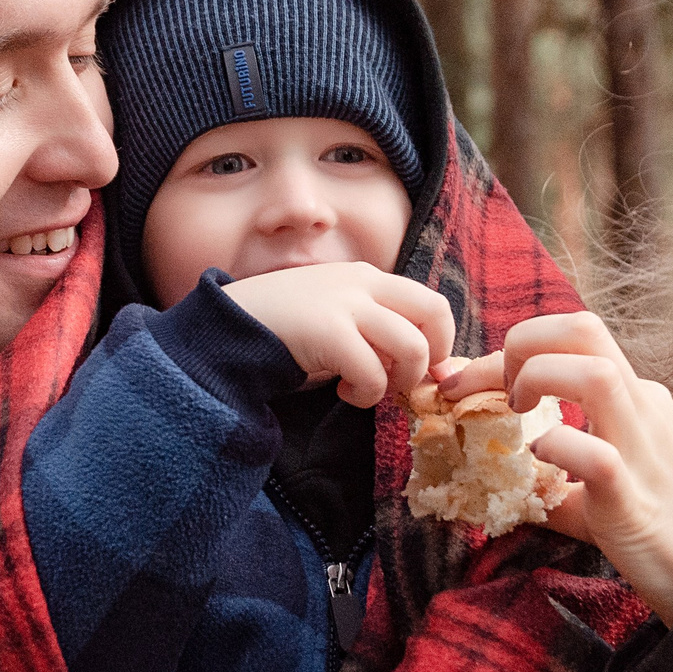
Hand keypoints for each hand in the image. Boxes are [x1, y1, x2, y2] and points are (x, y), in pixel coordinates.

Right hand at [222, 263, 455, 407]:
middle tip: (405, 380)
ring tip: (370, 389)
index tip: (425, 371)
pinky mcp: (328, 332)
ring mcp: (345, 305)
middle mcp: (362, 283)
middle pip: (435, 313)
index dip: (441, 341)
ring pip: (412, 347)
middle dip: (433, 356)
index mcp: (367, 277)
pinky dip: (367, 394)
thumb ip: (374, 330)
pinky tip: (345, 392)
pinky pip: (373, 372)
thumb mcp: (336, 315)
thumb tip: (423, 367)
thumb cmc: (285, 328)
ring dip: (398, 380)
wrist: (231, 325)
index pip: (431, 302)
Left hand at [436, 313, 672, 624]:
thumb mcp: (598, 487)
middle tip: (491, 391)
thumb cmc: (656, 530)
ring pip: (596, 373)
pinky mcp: (636, 498)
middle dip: (521, 342)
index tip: (462, 379)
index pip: (572, 335)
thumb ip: (552, 472)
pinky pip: (598, 456)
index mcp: (633, 397)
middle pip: (583, 328)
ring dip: (538, 379)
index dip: (511, 343)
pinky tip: (540, 462)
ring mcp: (643, 447)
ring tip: (517, 415)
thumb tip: (496, 473)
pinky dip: (559, 448)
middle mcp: (642, 407)